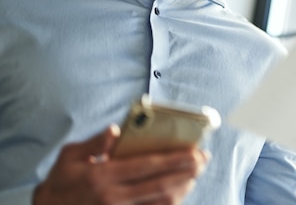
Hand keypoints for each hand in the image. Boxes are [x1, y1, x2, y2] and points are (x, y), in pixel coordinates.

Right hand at [33, 125, 209, 204]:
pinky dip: (169, 204)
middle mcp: (114, 197)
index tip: (195, 150)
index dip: (174, 159)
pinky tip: (179, 193)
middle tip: (204, 160)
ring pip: (161, 203)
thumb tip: (115, 130)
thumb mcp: (69, 157)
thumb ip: (94, 143)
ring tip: (195, 174)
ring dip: (182, 188)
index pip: (147, 166)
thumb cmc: (60, 183)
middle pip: (160, 185)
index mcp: (103, 176)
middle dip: (186, 172)